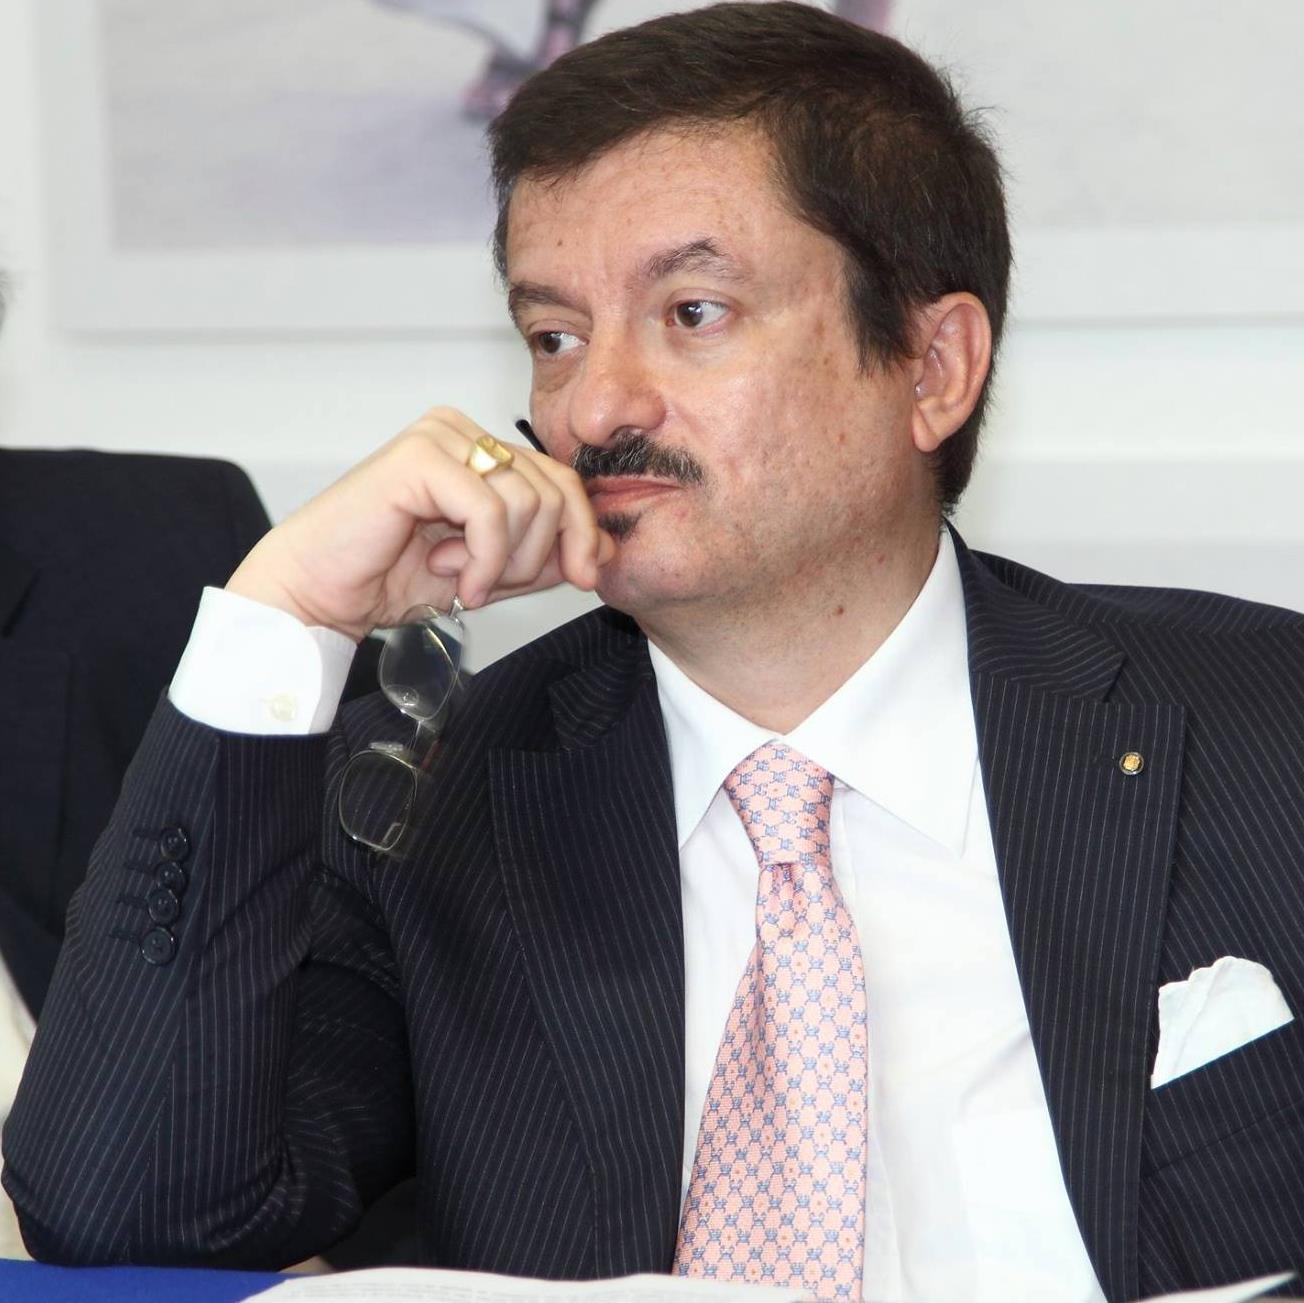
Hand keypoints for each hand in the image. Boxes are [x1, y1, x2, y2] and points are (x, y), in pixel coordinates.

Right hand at [226, 408, 613, 640]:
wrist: (320, 596)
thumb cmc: (391, 578)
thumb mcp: (490, 571)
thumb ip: (543, 557)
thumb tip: (606, 552)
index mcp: (478, 449)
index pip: (563, 479)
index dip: (582, 533)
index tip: (577, 579)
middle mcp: (461, 431)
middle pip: (556, 488)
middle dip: (540, 553)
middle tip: (495, 585)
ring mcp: (439, 437)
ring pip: (530, 501)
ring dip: (505, 561)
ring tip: (461, 579)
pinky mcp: (418, 457)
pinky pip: (492, 511)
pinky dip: (484, 559)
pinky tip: (453, 579)